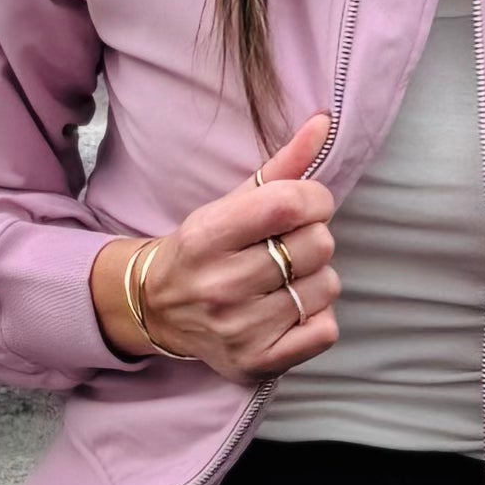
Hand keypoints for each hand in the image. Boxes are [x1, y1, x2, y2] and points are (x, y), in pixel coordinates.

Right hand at [91, 115, 339, 378]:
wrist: (157, 309)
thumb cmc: (204, 249)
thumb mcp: (231, 202)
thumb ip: (282, 165)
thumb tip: (325, 121)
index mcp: (207, 235)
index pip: (289, 204)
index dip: (314, 199)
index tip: (305, 206)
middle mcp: (219, 285)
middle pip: (317, 245)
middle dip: (312, 239)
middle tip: (287, 247)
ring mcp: (239, 329)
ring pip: (327, 286)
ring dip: (316, 279)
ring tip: (284, 280)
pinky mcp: (257, 362)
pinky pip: (325, 331)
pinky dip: (318, 317)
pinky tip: (289, 310)